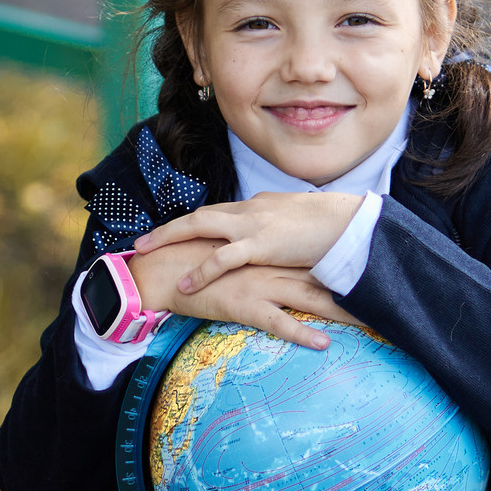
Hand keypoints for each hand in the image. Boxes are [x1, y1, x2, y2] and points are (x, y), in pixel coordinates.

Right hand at [130, 241, 363, 348]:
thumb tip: (284, 266)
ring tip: (374, 324)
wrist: (165, 271)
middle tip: (392, 302)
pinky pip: (278, 322)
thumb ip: (262, 259)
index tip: (379, 276)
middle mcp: (274, 266)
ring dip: (343, 312)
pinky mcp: (245, 305)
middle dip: (360, 291)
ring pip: (311, 298)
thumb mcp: (237, 257)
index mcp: (272, 253)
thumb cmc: (197, 264)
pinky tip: (323, 343)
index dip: (349, 268)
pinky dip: (302, 332)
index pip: (319, 260)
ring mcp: (261, 285)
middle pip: (326, 278)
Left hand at [134, 192, 364, 296]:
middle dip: (168, 228)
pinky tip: (184, 283)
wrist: (349, 223)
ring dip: (169, 238)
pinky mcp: (261, 245)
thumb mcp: (296, 224)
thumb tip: (268, 241)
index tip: (171, 235)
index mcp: (257, 207)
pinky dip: (200, 269)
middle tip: (141, 242)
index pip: (216, 213)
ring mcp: (253, 225)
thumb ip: (277, 231)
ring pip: (200, 226)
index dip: (191, 225)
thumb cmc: (330, 226)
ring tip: (146, 252)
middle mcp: (249, 211)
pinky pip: (222, 257)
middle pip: (198, 215)